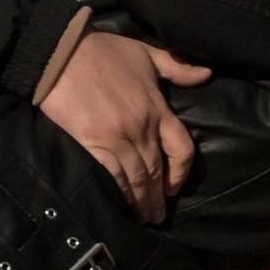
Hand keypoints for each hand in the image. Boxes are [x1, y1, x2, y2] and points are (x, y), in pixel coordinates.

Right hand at [36, 30, 209, 219]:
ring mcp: (118, 139)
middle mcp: (142, 129)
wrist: (63, 53)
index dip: (182, 173)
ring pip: (137, 179)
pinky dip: (119, 194)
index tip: (175, 188)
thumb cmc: (103, 51)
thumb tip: (206, 75)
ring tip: (141, 218)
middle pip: (157, 171)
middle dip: (158, 198)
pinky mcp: (93, 145)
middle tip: (157, 216)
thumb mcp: (146, 53)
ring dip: (141, 202)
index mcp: (158, 109)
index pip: (182, 149)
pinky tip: (119, 206)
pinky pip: (112, 177)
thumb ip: (177, 67)